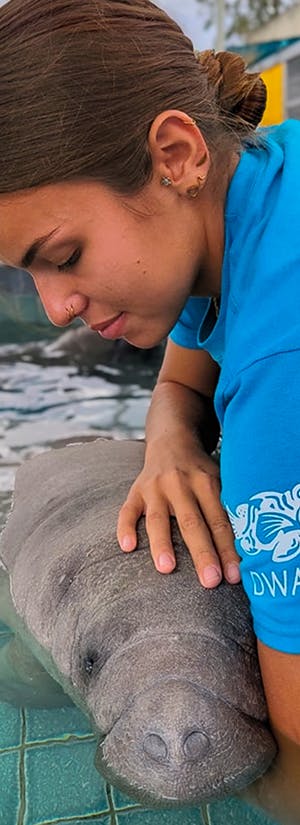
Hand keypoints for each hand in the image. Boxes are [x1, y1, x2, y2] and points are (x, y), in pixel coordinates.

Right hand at [117, 434, 239, 587]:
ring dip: (162, 544)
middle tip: (210, 581)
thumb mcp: (219, 480)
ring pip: (158, 519)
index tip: (234, 576)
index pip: (219, 521)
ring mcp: (155, 488)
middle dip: (202, 553)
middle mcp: (180, 484)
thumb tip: (246, 550)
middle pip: (192, 523)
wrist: (172, 441)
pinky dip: (125, 528)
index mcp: (206, 483)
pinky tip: (127, 547)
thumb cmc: (201, 471)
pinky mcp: (136, 491)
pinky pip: (128, 510)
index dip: (227, 549)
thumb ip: (226, 508)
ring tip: (167, 568)